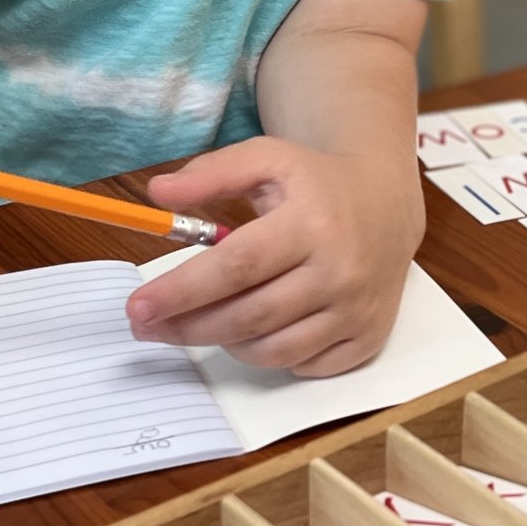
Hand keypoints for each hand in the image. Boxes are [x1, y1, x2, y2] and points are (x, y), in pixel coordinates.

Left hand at [128, 137, 424, 375]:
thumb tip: (157, 193)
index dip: (183, 290)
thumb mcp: (268, 160)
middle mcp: (340, 271)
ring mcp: (357, 311)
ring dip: (225, 342)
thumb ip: (211, 173)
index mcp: (312, 223)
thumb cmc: (317, 183)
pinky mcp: (367, 339)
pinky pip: (302, 366)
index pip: (237, 266)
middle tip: (146, 327)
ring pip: (271, 350)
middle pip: (249, 316)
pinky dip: (268, 355)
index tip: (138, 306)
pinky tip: (254, 331)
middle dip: (187, 327)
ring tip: (201, 322)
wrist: (387, 203)